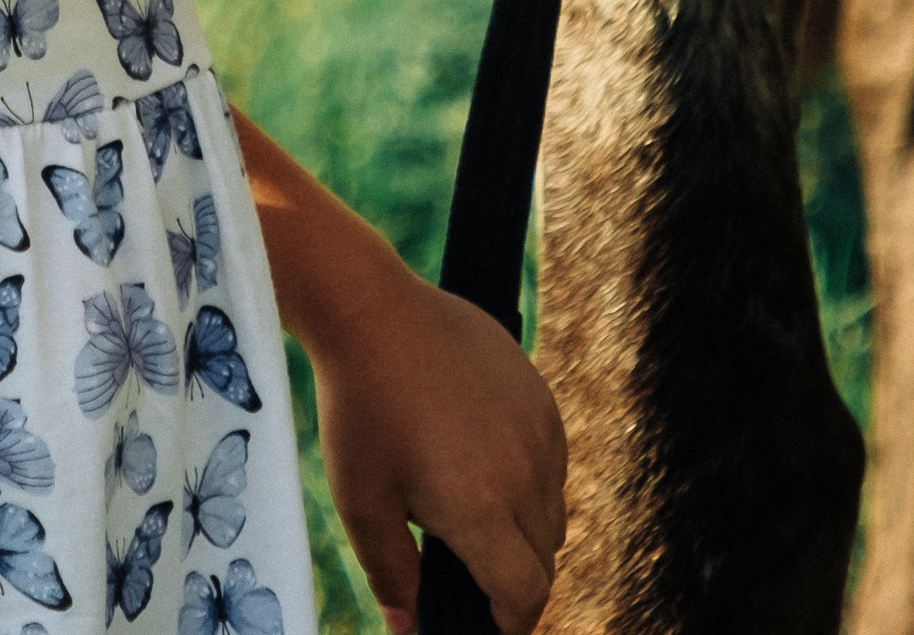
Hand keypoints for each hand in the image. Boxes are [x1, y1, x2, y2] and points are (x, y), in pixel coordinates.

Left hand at [307, 256, 566, 633]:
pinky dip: (532, 482)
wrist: (372, 311)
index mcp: (482, 506)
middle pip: (543, 558)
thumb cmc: (359, 409)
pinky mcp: (539, 394)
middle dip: (514, 579)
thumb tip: (408, 626)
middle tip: (472, 574)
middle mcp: (524, 470)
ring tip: (475, 519)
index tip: (487, 623)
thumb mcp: (361, 503)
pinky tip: (487, 467)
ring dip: (526, 530)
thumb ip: (391, 575)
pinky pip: (553, 462)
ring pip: (553, 511)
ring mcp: (538, 428)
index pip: (526, 594)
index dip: (509, 622)